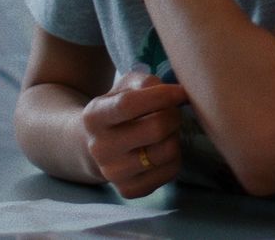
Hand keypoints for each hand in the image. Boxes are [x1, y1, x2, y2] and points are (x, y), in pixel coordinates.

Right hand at [82, 69, 189, 197]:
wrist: (97, 145)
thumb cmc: (120, 109)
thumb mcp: (126, 87)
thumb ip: (148, 84)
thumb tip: (179, 94)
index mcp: (94, 117)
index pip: (128, 105)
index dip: (161, 96)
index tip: (180, 92)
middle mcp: (99, 148)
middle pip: (155, 129)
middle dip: (173, 115)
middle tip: (172, 112)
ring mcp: (113, 173)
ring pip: (167, 151)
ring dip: (175, 136)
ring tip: (167, 130)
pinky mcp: (129, 190)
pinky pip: (170, 171)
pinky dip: (175, 156)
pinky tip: (162, 148)